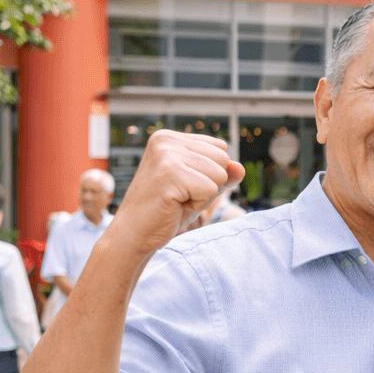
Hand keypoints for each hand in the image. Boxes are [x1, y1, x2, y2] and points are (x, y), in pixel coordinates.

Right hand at [108, 130, 243, 255]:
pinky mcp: (170, 173)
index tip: (183, 185)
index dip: (210, 174)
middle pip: (223, 159)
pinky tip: (174, 206)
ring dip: (203, 195)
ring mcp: (166, 155)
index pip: (220, 148)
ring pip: (220, 174)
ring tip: (176, 200)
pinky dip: (197, 204)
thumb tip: (240, 167)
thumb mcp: (200, 188)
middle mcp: (166, 140)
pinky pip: (210, 189)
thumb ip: (223, 175)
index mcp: (170, 137)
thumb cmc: (167, 210)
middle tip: (179, 195)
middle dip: (209, 184)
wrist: (133, 235)